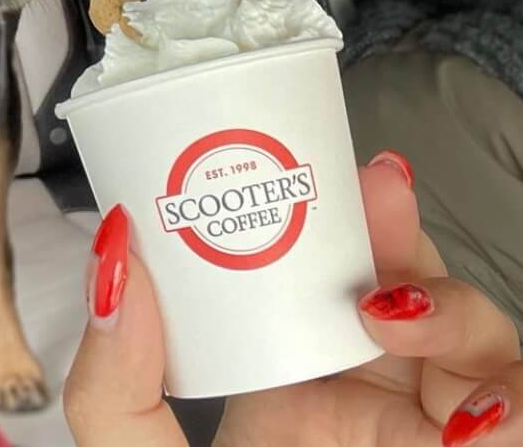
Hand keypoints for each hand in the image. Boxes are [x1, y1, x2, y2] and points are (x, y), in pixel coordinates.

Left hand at [63, 152, 521, 445]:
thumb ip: (112, 380)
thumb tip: (114, 255)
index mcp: (300, 389)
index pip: (323, 285)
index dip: (326, 226)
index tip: (307, 175)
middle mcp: (377, 408)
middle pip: (406, 292)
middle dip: (395, 232)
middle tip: (375, 185)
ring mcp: (437, 443)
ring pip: (481, 346)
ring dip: (451, 306)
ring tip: (392, 308)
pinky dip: (510, 402)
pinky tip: (467, 409)